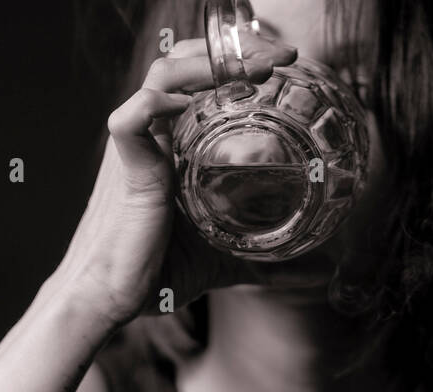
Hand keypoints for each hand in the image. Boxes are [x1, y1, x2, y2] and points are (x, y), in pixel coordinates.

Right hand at [48, 37, 297, 338]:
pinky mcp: (127, 172)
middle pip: (183, 64)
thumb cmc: (155, 273)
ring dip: (206, 64)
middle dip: (231, 52)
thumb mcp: (225, 262)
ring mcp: (138, 151)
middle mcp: (154, 139)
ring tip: (254, 70)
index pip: (197, 81)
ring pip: (161, 77)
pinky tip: (188, 104)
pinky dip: (157, 104)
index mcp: (172, 147)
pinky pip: (131, 120)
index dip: (233, 63)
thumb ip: (270, 263)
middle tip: (280, 59)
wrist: (110, 298)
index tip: (281, 65)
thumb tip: (322, 271)